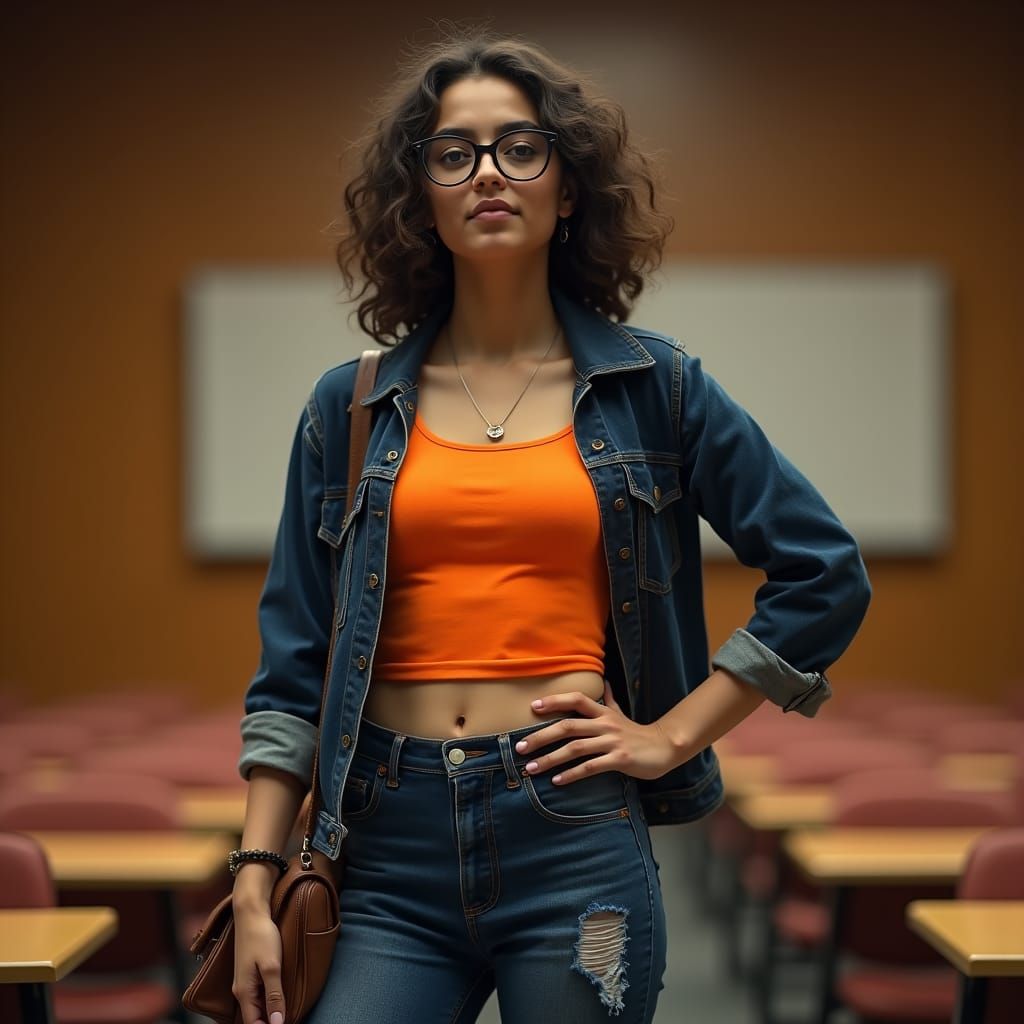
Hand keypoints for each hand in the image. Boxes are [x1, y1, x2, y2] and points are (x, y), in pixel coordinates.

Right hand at [232, 904, 285, 1023]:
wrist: (251, 913)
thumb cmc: (261, 937)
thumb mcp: (271, 967)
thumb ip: (274, 995)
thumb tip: (277, 1023)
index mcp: (244, 992)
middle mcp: (241, 991)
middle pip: (254, 1018)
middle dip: (269, 1021)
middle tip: (291, 1017)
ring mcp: (244, 981)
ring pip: (256, 1007)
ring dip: (269, 1012)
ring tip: (286, 1012)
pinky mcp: (249, 973)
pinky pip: (257, 995)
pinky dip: (267, 1000)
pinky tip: (279, 997)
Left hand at [515, 679, 679, 784]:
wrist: (664, 747)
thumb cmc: (637, 732)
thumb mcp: (621, 713)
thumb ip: (609, 700)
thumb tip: (604, 682)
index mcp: (603, 712)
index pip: (576, 700)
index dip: (554, 701)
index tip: (533, 707)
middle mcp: (605, 724)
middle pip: (567, 726)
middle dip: (541, 736)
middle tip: (520, 748)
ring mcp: (612, 741)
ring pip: (575, 748)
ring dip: (550, 759)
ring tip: (532, 768)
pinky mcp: (619, 759)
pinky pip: (591, 767)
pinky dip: (572, 774)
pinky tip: (557, 781)